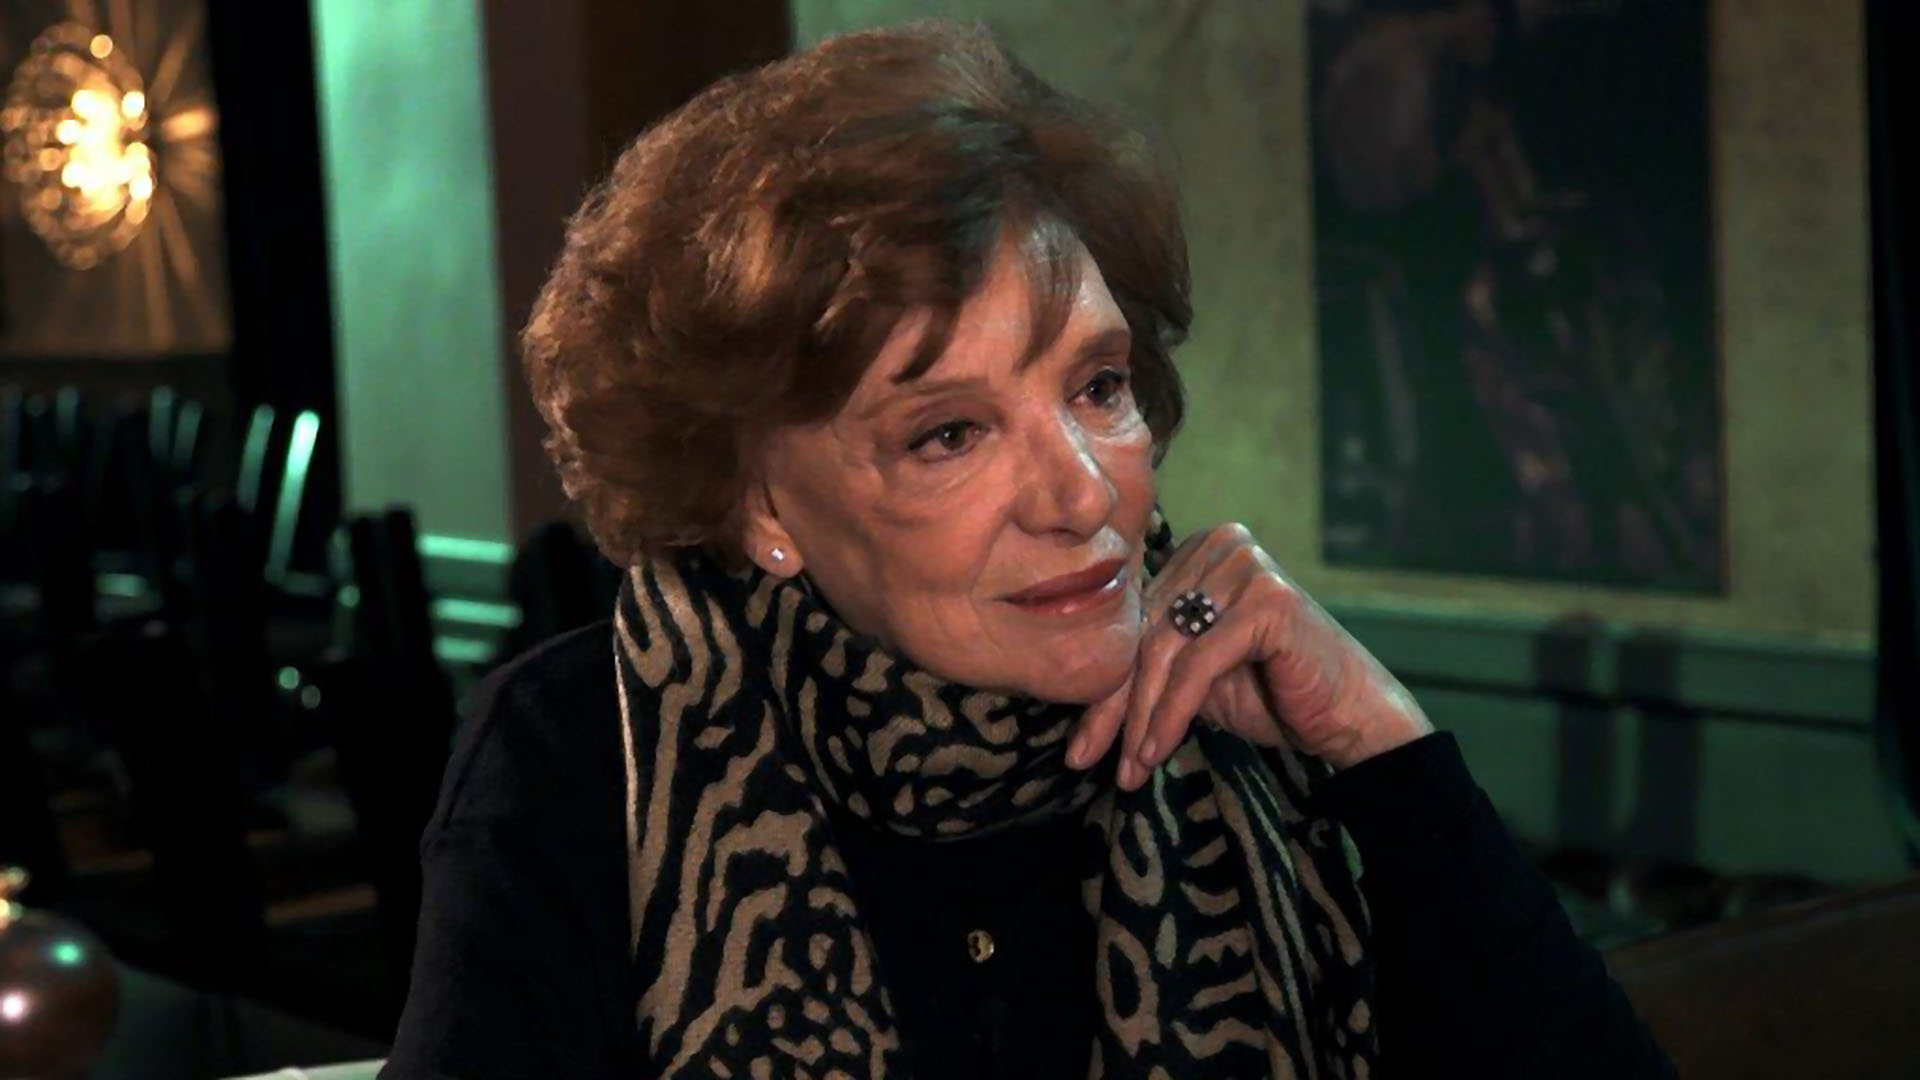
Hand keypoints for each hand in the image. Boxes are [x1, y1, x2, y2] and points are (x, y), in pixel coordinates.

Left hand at [1067, 524, 1434, 788]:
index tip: (1077, 743)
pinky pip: (1197, 665)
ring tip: (1127, 770)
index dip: (1102, 684)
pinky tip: (1155, 752)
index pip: (1135, 620)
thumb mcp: (1196, 674)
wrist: (1350, 717)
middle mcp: (1221, 545)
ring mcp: (1245, 566)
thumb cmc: (1276, 694)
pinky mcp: (1266, 600)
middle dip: (1113, 706)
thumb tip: (1079, 685)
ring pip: (1164, 650)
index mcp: (1200, 550)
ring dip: (1139, 718)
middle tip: (1083, 759)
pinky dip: (1170, 714)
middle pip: (1144, 633)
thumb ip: (1150, 659)